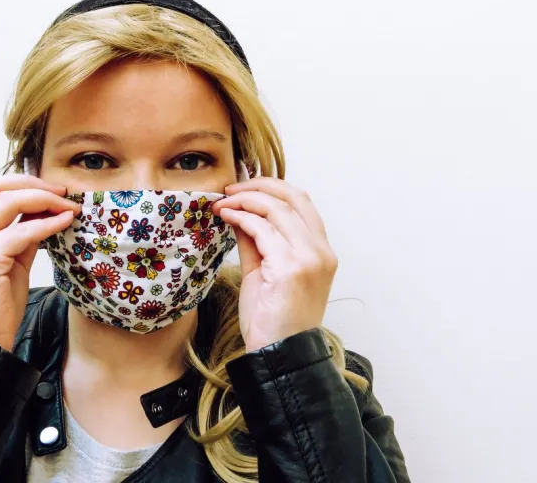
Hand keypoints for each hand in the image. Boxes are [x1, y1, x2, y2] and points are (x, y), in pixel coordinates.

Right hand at [0, 175, 80, 350]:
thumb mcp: (3, 263)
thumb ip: (17, 234)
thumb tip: (44, 208)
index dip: (17, 183)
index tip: (46, 188)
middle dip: (32, 184)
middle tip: (61, 191)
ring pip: (9, 202)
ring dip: (45, 199)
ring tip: (67, 205)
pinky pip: (24, 231)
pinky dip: (48, 223)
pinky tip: (65, 221)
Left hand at [212, 178, 337, 351]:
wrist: (279, 356)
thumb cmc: (272, 320)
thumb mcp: (262, 272)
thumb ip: (255, 241)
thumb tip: (237, 211)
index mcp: (321, 251)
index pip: (301, 202)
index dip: (271, 187)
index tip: (243, 187)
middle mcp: (321, 251)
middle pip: (293, 197)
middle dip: (258, 185)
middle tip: (230, 189)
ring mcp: (310, 259)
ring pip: (276, 209)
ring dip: (244, 200)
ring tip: (222, 204)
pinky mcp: (291, 268)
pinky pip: (262, 230)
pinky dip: (241, 217)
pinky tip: (225, 217)